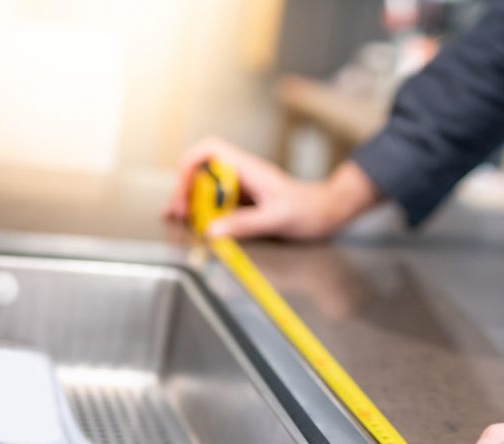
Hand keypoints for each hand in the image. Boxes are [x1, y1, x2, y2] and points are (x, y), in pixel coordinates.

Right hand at [163, 137, 378, 239]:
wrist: (326, 213)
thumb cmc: (309, 211)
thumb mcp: (277, 219)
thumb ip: (245, 224)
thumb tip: (212, 232)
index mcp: (249, 168)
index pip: (210, 150)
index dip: (190, 165)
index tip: (184, 191)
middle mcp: (242, 173)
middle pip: (201, 170)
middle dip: (185, 189)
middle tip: (177, 214)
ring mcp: (242, 186)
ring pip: (206, 185)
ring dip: (191, 200)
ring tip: (179, 219)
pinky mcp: (244, 200)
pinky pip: (217, 200)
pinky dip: (204, 210)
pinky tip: (198, 223)